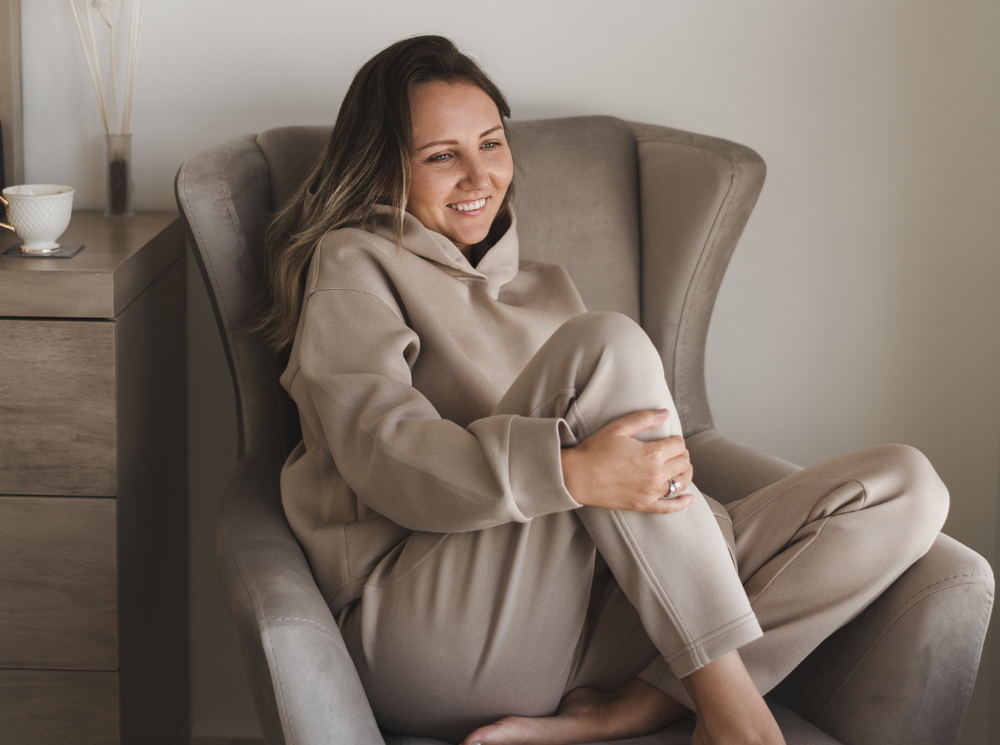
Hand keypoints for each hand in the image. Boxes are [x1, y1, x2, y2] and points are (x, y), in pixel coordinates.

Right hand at [560, 409, 694, 513]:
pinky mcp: (643, 505)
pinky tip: (689, 498)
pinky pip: (670, 507)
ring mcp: (650, 492)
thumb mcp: (618, 427)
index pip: (679, 444)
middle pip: (684, 462)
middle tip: (671, 451)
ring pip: (681, 482)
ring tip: (679, 468)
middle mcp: (656, 474)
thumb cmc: (594, 450)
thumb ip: (644, 418)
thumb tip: (665, 413)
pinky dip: (682, 503)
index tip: (668, 438)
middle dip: (681, 454)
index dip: (676, 439)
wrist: (576, 477)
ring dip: (685, 473)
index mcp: (652, 453)